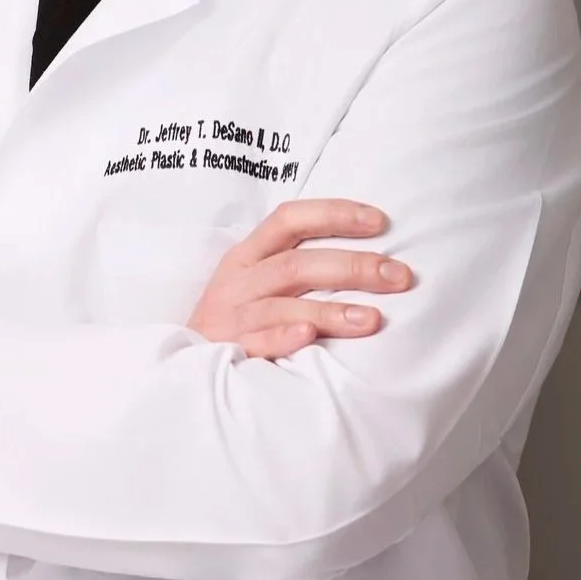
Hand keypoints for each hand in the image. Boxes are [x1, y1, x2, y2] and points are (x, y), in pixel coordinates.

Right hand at [189, 199, 412, 360]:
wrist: (182, 365)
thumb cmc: (237, 317)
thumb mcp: (255, 279)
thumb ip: (298, 263)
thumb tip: (369, 255)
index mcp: (248, 254)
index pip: (290, 219)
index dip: (334, 214)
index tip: (380, 222)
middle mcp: (240, 281)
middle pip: (298, 264)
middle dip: (353, 267)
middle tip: (399, 277)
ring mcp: (233, 316)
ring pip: (283, 305)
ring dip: (330, 311)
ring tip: (374, 319)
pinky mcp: (228, 351)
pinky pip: (256, 342)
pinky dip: (282, 338)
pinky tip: (310, 339)